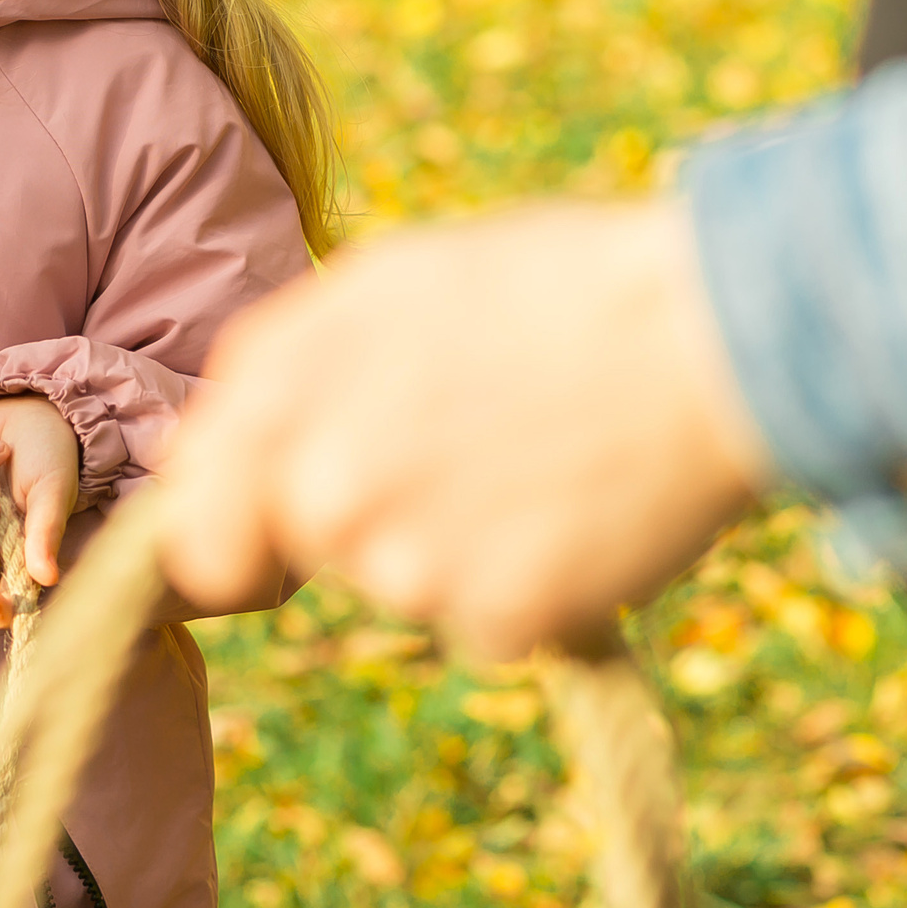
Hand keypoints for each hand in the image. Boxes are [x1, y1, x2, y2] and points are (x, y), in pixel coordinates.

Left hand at [155, 200, 772, 659]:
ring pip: (402, 585)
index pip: (194, 526)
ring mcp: (404, 562)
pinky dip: (529, 587)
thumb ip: (280, 372)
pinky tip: (575, 507)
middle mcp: (320, 484)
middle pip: (301, 556)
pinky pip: (488, 622)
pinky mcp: (494, 618)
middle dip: (359, 527)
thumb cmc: (549, 286)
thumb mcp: (382, 285)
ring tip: (533, 452)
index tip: (275, 532)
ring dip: (454, 548)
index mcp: (278, 391)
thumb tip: (214, 450)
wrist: (712, 330)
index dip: (234, 532)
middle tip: (452, 463)